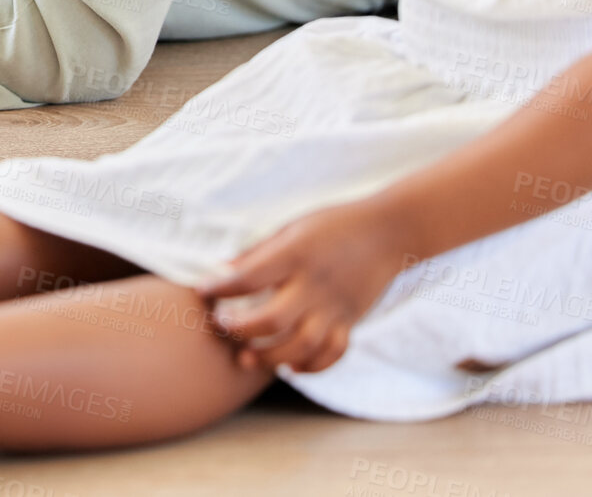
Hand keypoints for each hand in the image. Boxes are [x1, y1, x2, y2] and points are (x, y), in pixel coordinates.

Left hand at [197, 202, 410, 374]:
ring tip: (245, 356)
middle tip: (221, 326)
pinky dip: (309, 366)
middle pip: (272, 320)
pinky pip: (331, 355)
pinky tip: (289, 365)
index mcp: (296, 254)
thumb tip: (221, 272)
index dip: (219, 288)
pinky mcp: (351, 322)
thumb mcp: (292, 228)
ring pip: (299, 346)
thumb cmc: (332, 225)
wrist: (388, 232)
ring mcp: (336, 307)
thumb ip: (258, 253)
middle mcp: (316, 284)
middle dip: (239, 329)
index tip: (202, 290)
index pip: (249, 278)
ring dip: (268, 357)